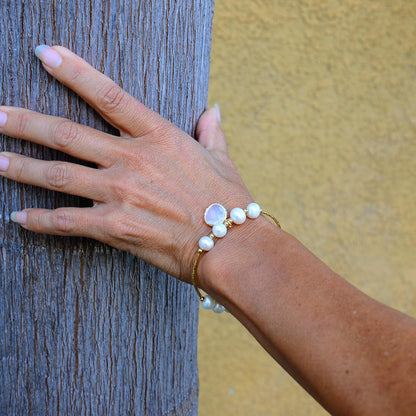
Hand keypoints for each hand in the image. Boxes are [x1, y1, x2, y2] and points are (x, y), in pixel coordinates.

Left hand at [0, 46, 251, 281]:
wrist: (230, 243)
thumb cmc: (228, 200)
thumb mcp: (221, 158)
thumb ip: (210, 132)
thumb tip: (212, 111)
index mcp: (157, 136)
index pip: (107, 96)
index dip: (74, 72)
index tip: (46, 55)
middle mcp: (131, 159)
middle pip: (66, 134)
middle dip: (25, 122)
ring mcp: (120, 193)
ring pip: (58, 175)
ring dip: (21, 167)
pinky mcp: (114, 227)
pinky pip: (66, 221)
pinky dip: (40, 220)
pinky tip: (20, 218)